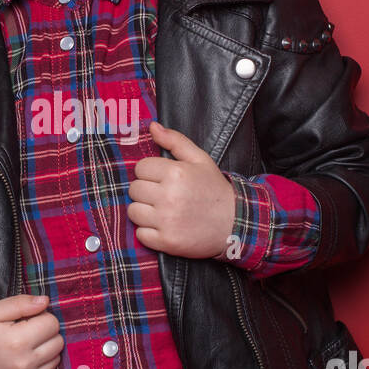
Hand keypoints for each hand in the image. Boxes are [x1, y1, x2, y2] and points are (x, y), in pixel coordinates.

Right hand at [0, 294, 63, 368]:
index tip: (26, 319)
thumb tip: (46, 301)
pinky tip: (22, 362)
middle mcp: (24, 364)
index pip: (52, 323)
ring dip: (45, 351)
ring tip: (23, 347)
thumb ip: (21, 303)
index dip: (41, 317)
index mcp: (17, 341)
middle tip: (25, 332)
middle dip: (45, 333)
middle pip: (58, 341)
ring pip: (55, 359)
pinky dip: (39, 368)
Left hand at [127, 120, 236, 258]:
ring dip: (144, 211)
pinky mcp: (166, 241)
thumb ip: (175, 141)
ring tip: (162, 211)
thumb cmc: (215, 189)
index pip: (140, 168)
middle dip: (146, 191)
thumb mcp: (200, 159)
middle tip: (163, 195)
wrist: (236, 223)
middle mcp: (168, 196)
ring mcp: (166, 220)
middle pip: (134, 189)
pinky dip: (149, 232)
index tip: (162, 179)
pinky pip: (140, 234)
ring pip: (133, 211)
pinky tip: (164, 226)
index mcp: (175, 172)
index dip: (150, 173)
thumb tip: (152, 126)